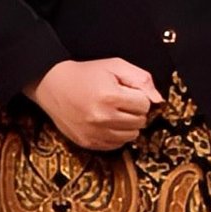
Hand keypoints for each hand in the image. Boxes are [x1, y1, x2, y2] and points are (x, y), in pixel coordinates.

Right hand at [27, 58, 161, 150]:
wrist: (52, 85)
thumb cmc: (86, 74)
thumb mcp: (114, 66)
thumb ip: (141, 79)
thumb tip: (158, 100)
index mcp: (110, 97)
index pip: (145, 105)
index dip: (139, 97)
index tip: (128, 92)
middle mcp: (102, 118)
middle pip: (140, 122)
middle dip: (135, 111)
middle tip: (121, 101)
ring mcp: (94, 133)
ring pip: (131, 136)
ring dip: (128, 124)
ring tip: (115, 112)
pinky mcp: (88, 143)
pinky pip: (116, 145)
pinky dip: (117, 135)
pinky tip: (107, 123)